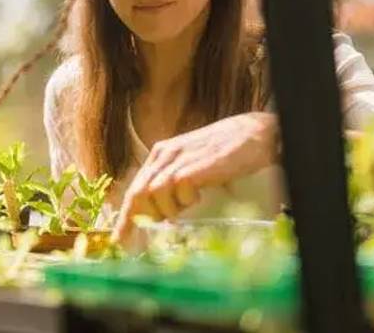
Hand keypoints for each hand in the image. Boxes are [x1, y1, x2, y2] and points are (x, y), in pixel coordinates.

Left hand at [111, 112, 279, 244]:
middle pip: (138, 193)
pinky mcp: (193, 166)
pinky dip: (186, 200)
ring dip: (168, 209)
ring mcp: (178, 159)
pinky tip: (200, 194)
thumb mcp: (192, 164)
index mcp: (161, 154)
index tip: (120, 239)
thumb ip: (175, 183)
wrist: (253, 135)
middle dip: (140, 218)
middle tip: (148, 234)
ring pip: (154, 194)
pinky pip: (177, 190)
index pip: (135, 188)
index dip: (125, 216)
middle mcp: (165, 155)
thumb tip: (163, 213)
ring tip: (187, 206)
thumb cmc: (225, 153)